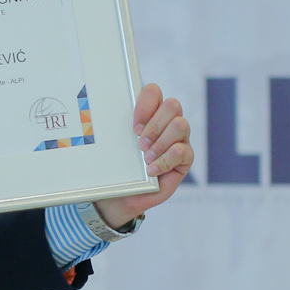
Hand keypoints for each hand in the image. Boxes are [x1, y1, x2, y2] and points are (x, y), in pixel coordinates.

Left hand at [92, 83, 193, 228]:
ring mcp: (178, 140)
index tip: (133, 126)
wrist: (119, 198)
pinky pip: (183, 151)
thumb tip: (106, 113)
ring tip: (146, 158)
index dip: (145, 105)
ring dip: (161, 142)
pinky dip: (165, 161)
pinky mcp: (184, 159)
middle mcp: (166, 123)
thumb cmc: (117, 168)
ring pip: (181, 125)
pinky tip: (152, 170)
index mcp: (149, 113)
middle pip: (173, 105)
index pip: (154, 92)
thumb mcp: (114, 147)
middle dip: (154, 125)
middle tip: (139, 144)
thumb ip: (116, 128)